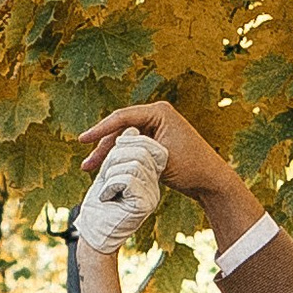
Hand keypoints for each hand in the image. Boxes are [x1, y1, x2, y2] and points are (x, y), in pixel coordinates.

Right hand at [78, 102, 252, 225]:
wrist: (211, 181)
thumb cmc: (191, 168)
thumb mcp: (160, 157)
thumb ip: (136, 149)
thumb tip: (113, 149)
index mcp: (159, 112)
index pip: (122, 117)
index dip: (100, 129)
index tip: (82, 140)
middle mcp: (156, 116)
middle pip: (120, 129)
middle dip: (102, 146)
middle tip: (86, 164)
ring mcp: (156, 129)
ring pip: (124, 139)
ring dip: (109, 154)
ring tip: (90, 169)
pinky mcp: (156, 143)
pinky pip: (132, 147)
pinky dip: (120, 158)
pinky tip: (107, 169)